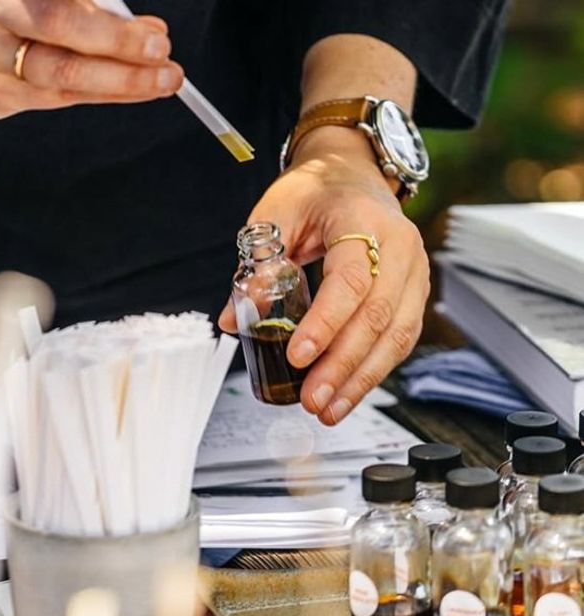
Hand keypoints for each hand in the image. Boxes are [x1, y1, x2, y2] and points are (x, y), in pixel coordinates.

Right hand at [0, 0, 184, 117]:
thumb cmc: (7, 5)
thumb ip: (92, 7)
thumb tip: (150, 31)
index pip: (60, 14)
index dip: (112, 32)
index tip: (156, 37)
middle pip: (59, 57)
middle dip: (122, 64)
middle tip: (167, 67)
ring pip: (61, 85)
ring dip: (120, 85)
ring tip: (161, 80)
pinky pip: (55, 101)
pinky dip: (97, 94)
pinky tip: (127, 89)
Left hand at [219, 126, 430, 424]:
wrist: (352, 174)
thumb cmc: (314, 192)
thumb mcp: (275, 215)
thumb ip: (256, 265)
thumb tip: (231, 320)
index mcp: (362, 220)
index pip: (349, 279)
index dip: (325, 323)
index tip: (298, 355)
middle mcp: (400, 246)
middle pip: (378, 315)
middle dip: (343, 366)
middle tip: (312, 399)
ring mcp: (414, 271)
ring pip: (396, 335)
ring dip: (362, 379)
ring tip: (329, 410)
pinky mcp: (414, 293)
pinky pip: (400, 338)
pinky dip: (374, 371)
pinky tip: (348, 394)